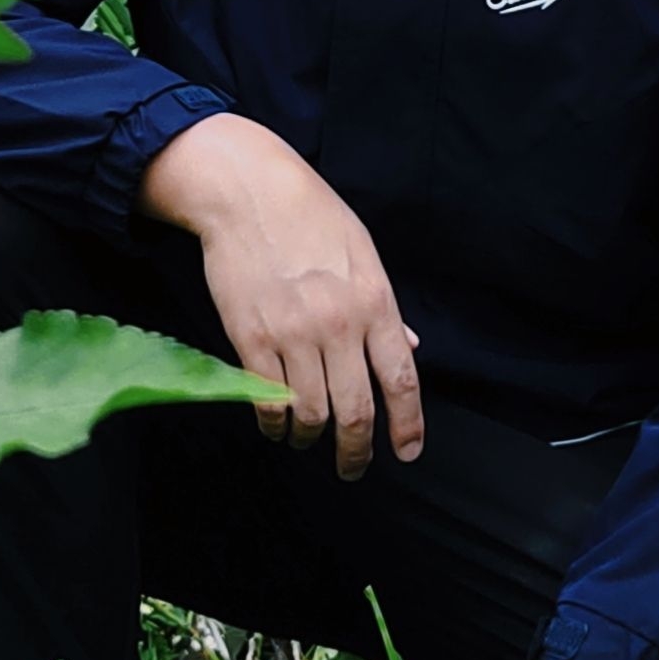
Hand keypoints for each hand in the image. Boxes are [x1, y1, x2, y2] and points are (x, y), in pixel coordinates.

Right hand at [136, 112, 422, 479]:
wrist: (248, 192)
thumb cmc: (310, 215)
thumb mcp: (362, 253)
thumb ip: (385, 308)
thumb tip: (410, 348)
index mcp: (375, 302)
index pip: (401, 380)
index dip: (407, 426)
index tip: (407, 452)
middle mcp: (339, 324)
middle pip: (356, 411)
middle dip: (356, 451)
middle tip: (351, 467)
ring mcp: (294, 334)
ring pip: (311, 414)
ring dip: (310, 439)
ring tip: (307, 442)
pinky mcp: (251, 338)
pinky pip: (267, 400)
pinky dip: (273, 424)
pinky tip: (275, 426)